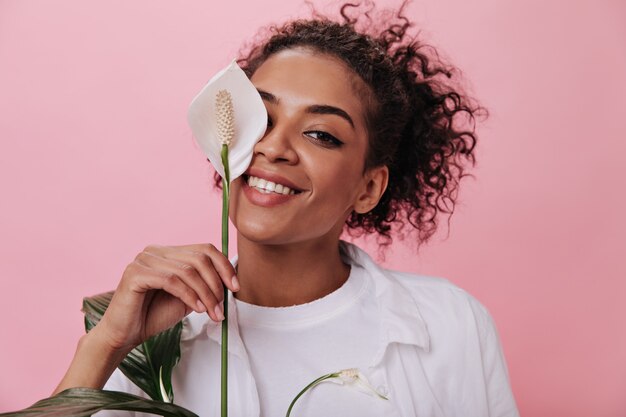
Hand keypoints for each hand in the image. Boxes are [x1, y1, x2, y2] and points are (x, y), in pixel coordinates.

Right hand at [95, 243, 238, 353]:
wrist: (125, 334)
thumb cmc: (154, 315)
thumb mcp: (188, 297)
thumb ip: (204, 285)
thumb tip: (231, 278)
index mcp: (168, 252)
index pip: (204, 249)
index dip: (224, 266)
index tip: (235, 287)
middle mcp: (155, 251)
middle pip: (199, 258)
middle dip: (216, 284)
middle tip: (222, 307)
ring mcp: (144, 259)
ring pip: (188, 271)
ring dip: (206, 294)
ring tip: (213, 313)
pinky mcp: (135, 273)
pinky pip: (172, 281)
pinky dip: (190, 295)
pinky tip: (198, 309)